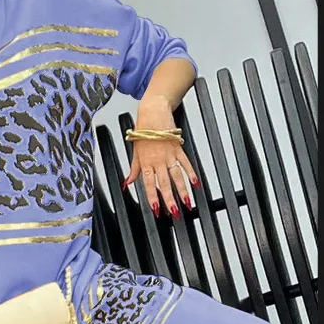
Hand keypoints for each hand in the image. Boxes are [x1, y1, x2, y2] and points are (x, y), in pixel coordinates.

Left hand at [123, 96, 199, 218]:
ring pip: (177, 176)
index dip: (153, 197)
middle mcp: (158, 160)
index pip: (149, 184)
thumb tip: (127, 183)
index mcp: (146, 162)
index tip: (156, 210)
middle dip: (169, 199)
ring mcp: (169, 155)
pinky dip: (191, 173)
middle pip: (165, 183)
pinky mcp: (178, 148)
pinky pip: (186, 163)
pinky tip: (196, 184)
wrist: (153, 111)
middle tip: (174, 212)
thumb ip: (134, 170)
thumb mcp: (135, 151)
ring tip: (187, 203)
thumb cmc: (143, 131)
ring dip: (183, 191)